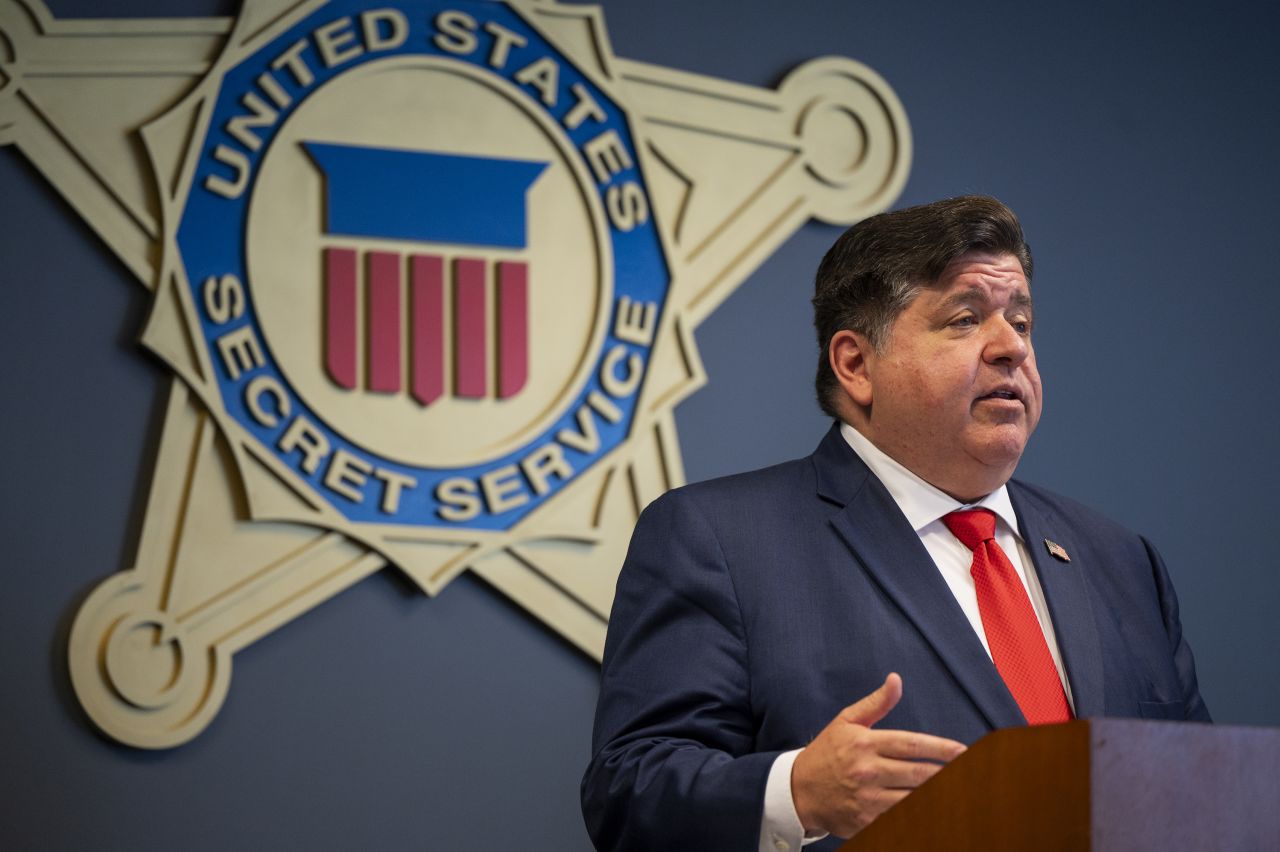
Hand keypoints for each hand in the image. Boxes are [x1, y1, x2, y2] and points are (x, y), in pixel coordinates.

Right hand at [790, 673, 966, 837]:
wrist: (797, 790)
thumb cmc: (826, 753)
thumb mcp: (846, 722)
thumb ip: (876, 704)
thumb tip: (896, 680)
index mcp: (865, 743)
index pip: (911, 745)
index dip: (941, 748)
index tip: (963, 751)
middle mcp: (867, 770)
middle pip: (918, 774)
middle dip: (947, 773)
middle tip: (970, 772)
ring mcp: (867, 798)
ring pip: (913, 799)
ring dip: (937, 795)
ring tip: (957, 791)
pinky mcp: (866, 821)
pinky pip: (900, 818)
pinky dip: (918, 814)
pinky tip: (934, 811)